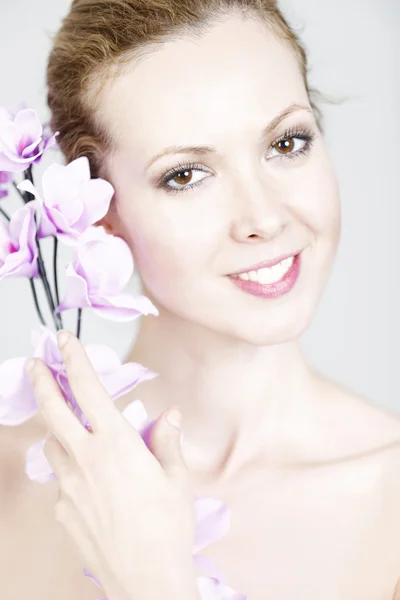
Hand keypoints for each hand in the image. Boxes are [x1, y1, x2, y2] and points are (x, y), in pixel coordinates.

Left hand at [25, 330, 199, 599]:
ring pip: (53, 445)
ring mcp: (69, 487)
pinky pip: (61, 480)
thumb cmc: (168, 527)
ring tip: (68, 425)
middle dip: (42, 382)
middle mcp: (85, 460)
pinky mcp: (63, 510)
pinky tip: (90, 481)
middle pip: (53, 411)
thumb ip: (166, 441)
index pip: (89, 390)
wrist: (146, 579)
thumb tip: (170, 415)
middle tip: (33, 363)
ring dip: (56, 429)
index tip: (64, 340)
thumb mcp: (176, 478)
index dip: (75, 360)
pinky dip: (70, 468)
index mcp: (115, 444)